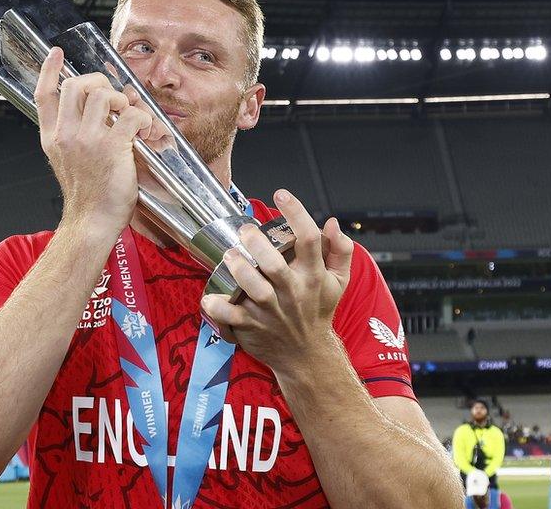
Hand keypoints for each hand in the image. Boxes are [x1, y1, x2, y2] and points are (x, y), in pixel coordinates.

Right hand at [33, 48, 154, 236]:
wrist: (91, 222)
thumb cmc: (87, 197)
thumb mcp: (67, 162)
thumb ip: (75, 136)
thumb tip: (103, 111)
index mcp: (52, 138)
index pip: (43, 96)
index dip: (49, 70)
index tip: (56, 54)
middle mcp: (65, 135)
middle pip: (75, 85)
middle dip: (98, 82)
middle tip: (112, 97)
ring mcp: (87, 140)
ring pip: (104, 94)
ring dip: (122, 99)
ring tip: (128, 115)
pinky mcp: (111, 148)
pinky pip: (132, 115)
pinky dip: (144, 118)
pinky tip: (145, 131)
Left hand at [202, 189, 353, 375]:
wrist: (306, 355)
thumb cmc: (318, 311)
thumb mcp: (338, 281)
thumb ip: (340, 250)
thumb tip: (332, 222)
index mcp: (313, 276)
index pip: (309, 239)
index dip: (296, 213)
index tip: (281, 194)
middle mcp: (293, 292)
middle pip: (275, 265)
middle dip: (257, 244)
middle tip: (244, 231)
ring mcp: (271, 312)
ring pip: (254, 289)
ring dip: (239, 270)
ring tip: (229, 256)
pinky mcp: (252, 327)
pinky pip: (231, 317)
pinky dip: (217, 307)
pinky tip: (210, 296)